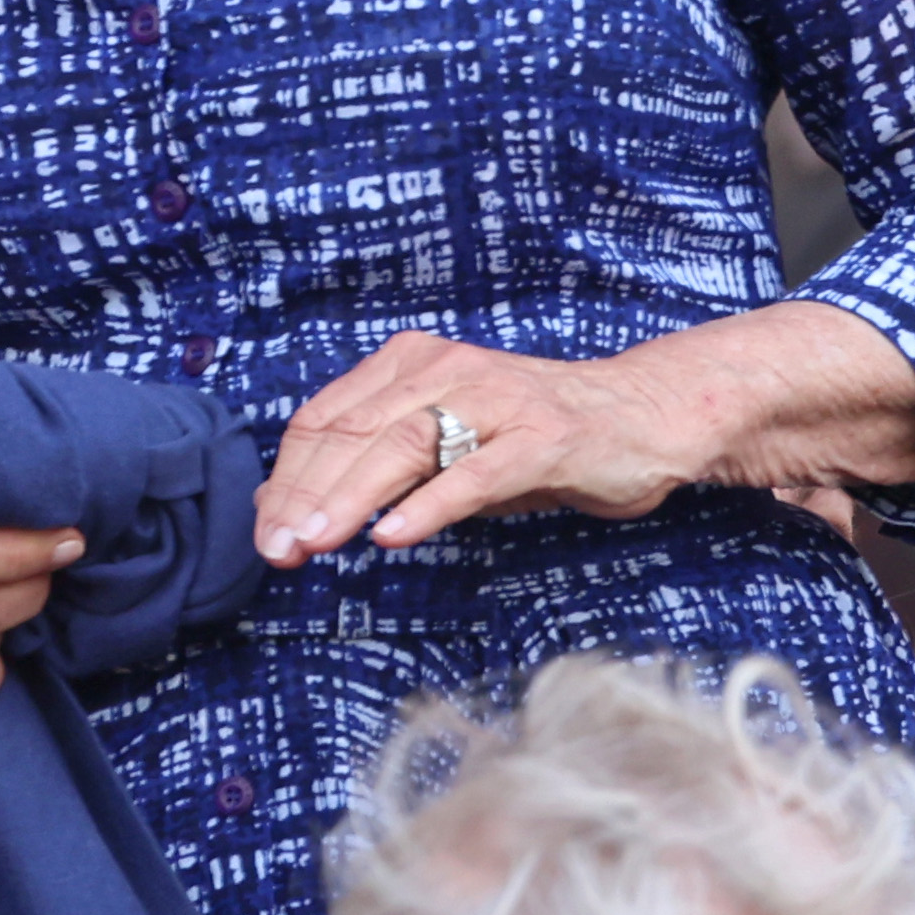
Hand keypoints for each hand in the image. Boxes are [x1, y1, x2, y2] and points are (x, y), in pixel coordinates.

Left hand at [256, 333, 738, 565]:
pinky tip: (394, 536)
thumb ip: (382, 466)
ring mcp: (497, 400)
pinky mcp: (542, 439)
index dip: (287, 480)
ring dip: (349, 500)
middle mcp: (448, 370)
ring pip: (402, 446)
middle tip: (277, 551)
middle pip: (352, 433)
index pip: (325, 421)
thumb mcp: (449, 443)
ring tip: (315, 543)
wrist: (647, 416)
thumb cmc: (538, 435)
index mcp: (413, 363)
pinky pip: (474, 472)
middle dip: (304, 497)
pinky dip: (429, 506)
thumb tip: (296, 509)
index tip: (266, 534)